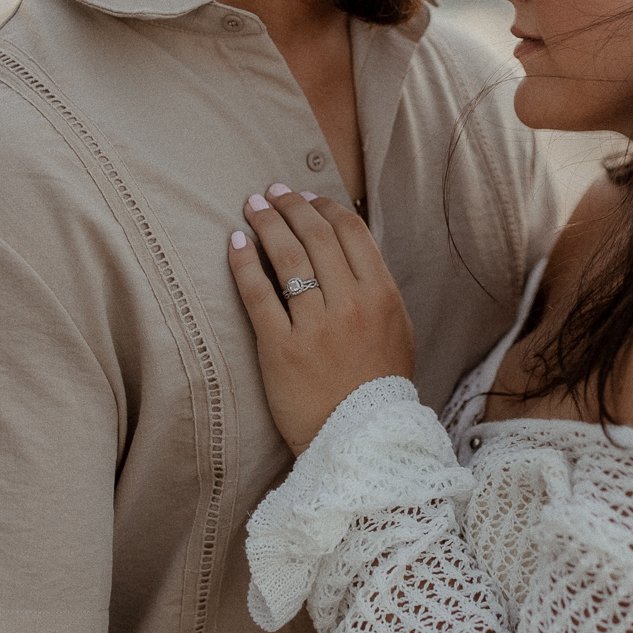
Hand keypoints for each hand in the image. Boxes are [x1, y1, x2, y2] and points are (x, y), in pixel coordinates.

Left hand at [228, 184, 415, 453]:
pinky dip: (245, 263)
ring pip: (288, 258)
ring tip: (253, 206)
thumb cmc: (377, 386)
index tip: (307, 197)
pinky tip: (235, 242)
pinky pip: (259, 294)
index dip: (326, 207)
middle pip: (317, 236)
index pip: (352, 232)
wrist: (361, 440)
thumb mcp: (396, 331)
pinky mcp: (281, 348)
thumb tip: (349, 250)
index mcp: (383, 296)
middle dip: (292, 206)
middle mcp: (351, 304)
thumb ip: (376, 290)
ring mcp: (316, 326)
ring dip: (268, 224)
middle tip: (273, 191)